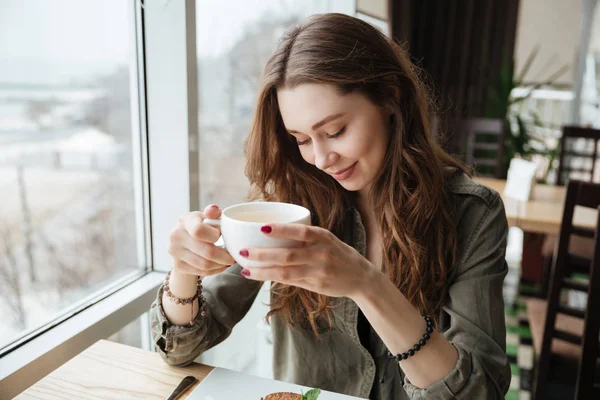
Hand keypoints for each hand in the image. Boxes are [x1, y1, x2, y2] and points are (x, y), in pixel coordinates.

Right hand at [168, 205, 234, 275]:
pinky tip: (220, 265)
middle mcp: (176, 236)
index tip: (221, 236)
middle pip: (206, 252)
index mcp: (185, 221)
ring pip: (205, 265)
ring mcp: (175, 252)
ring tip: (228, 260)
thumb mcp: (206, 216)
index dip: (214, 235)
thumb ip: (212, 213)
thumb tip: (214, 209)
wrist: (183, 238)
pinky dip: (215, 270)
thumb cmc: (201, 225)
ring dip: (221, 264)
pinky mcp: (178, 266)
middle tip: (234, 256)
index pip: (199, 231)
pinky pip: (202, 272)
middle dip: (225, 256)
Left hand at [239, 224, 374, 297]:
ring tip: (245, 269)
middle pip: (288, 255)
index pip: (301, 232)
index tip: (263, 227)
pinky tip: (258, 276)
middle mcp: (321, 254)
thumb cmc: (338, 254)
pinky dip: (273, 278)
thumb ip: (305, 237)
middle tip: (243, 251)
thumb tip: (273, 232)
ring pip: (285, 272)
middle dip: (263, 254)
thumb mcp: (326, 240)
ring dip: (263, 271)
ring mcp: (318, 272)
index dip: (282, 230)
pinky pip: (290, 281)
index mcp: (323, 238)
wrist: (361, 277)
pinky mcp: (316, 286)